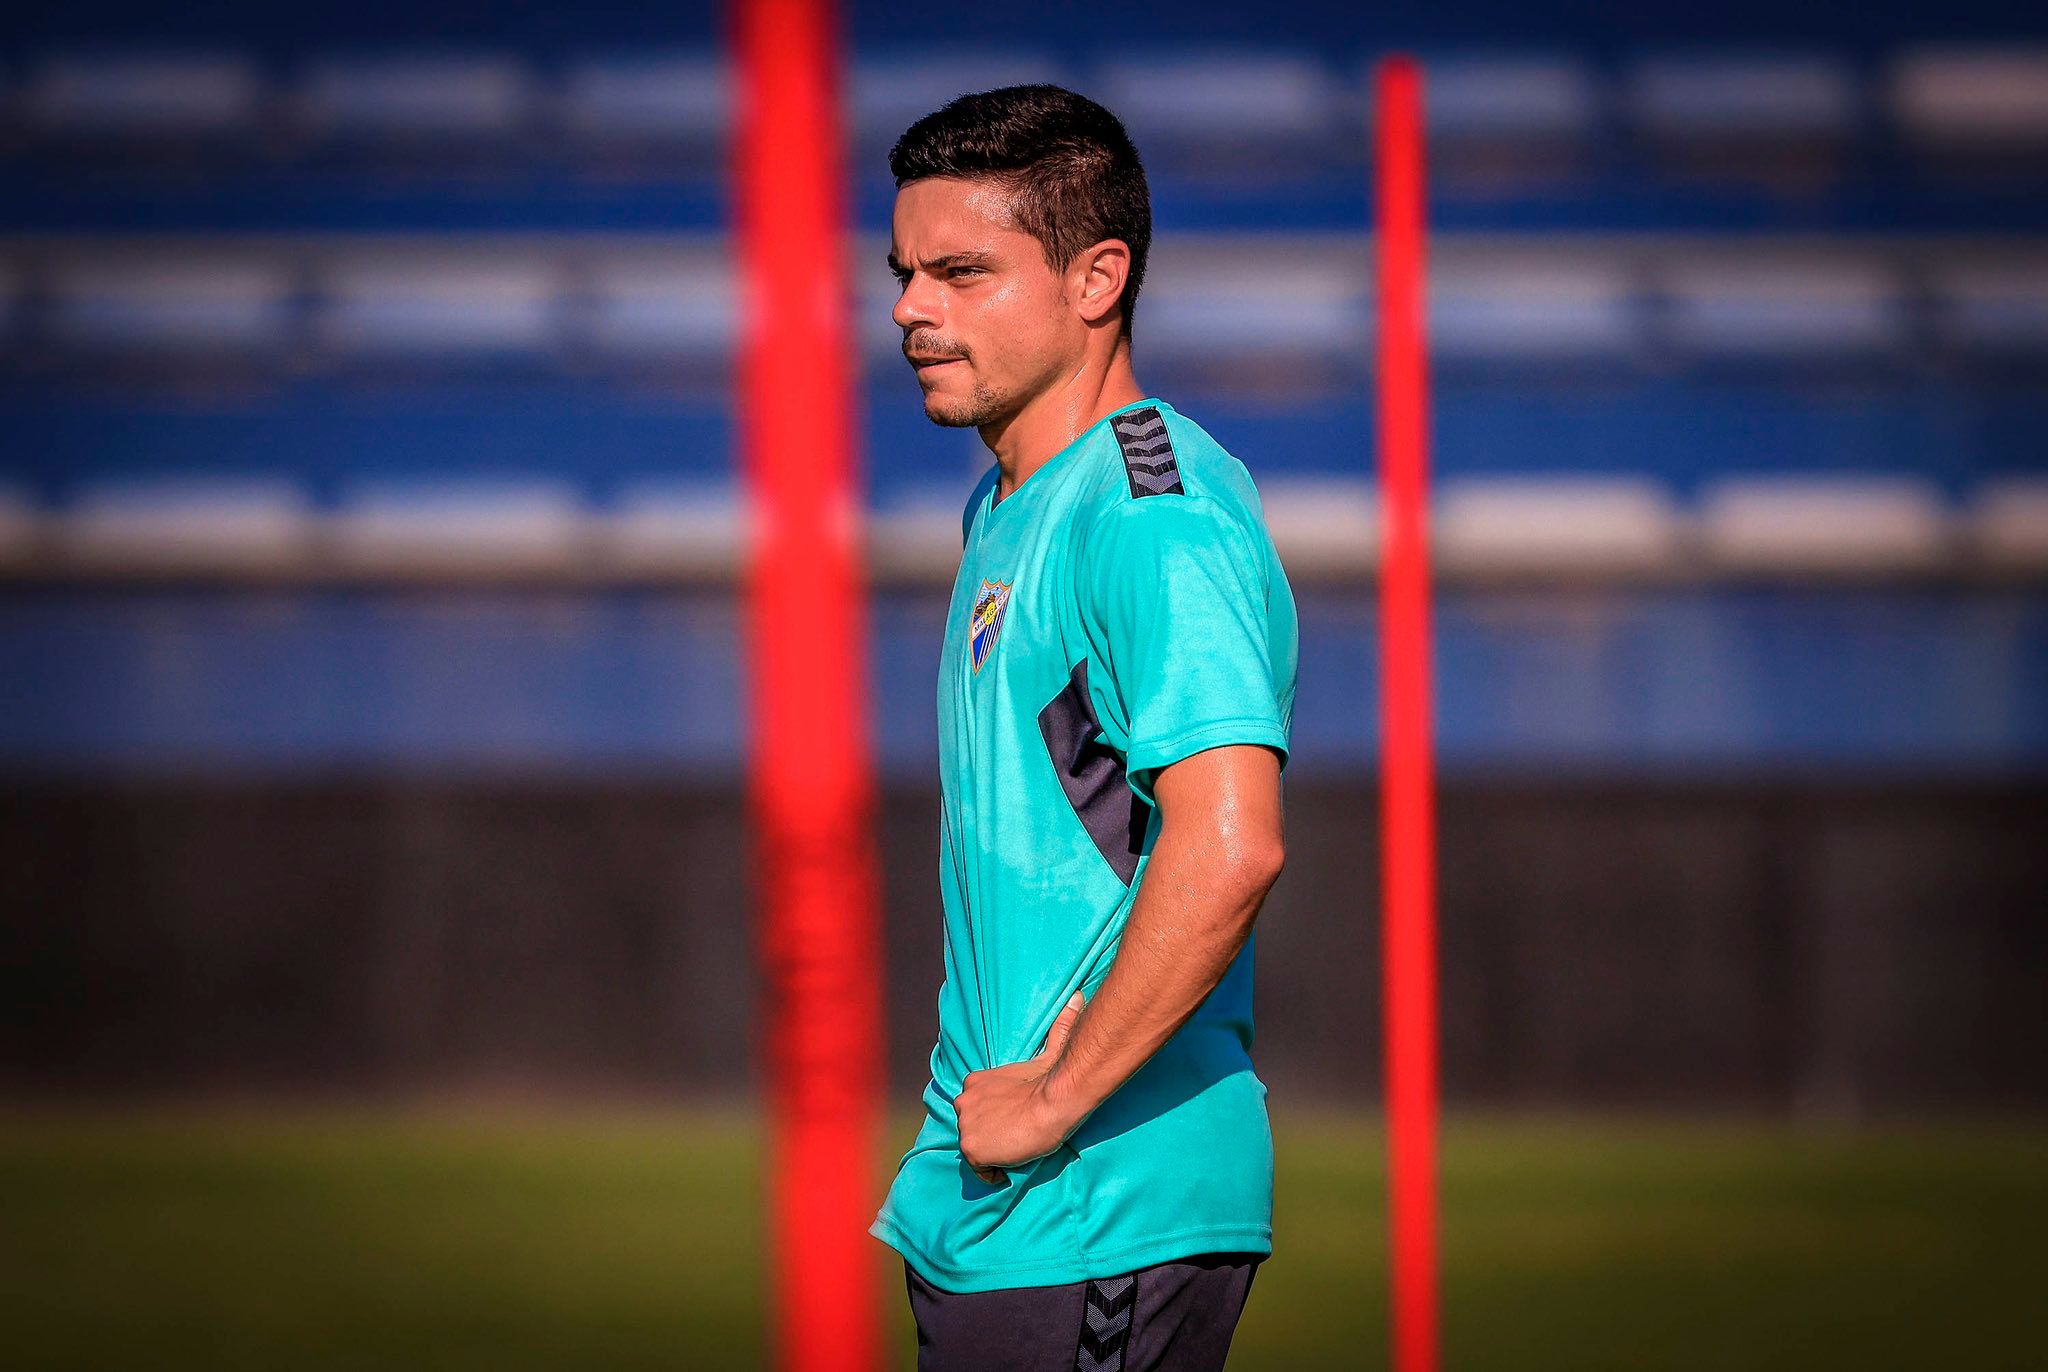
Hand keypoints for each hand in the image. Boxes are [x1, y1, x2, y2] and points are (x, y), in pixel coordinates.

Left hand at [956, 990, 1086, 1184]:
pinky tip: (1011, 1163)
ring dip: (993, 1152)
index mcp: (975, 1081)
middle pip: (973, 1128)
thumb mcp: (1050, 1050)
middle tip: (1020, 1136)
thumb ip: (1059, 1027)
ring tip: (1018, 1148)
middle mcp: (963, 1101)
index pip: (977, 1108)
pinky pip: (979, 1170)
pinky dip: (993, 1171)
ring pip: (976, 1149)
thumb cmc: (1052, 1080)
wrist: (1052, 1101)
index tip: (1017, 1121)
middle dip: (991, 1134)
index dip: (996, 1118)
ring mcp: (965, 1125)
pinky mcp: (972, 1148)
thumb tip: (1078, 997)